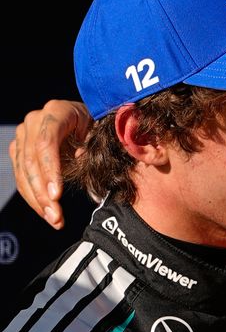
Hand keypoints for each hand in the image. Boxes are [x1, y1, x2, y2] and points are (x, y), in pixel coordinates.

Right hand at [9, 100, 90, 228]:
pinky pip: (22, 178)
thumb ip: (91, 145)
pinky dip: (34, 198)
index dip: (50, 170)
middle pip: (31, 161)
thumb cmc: (98, 125)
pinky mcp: (19, 151)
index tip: (57, 195)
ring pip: (23, 173)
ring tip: (54, 220)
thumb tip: (79, 160)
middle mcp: (34, 121)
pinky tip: (47, 214)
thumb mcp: (100, 131)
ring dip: (37, 201)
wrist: (86, 119)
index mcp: (56, 111)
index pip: (46, 143)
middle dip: (43, 193)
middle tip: (56, 216)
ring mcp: (23, 136)